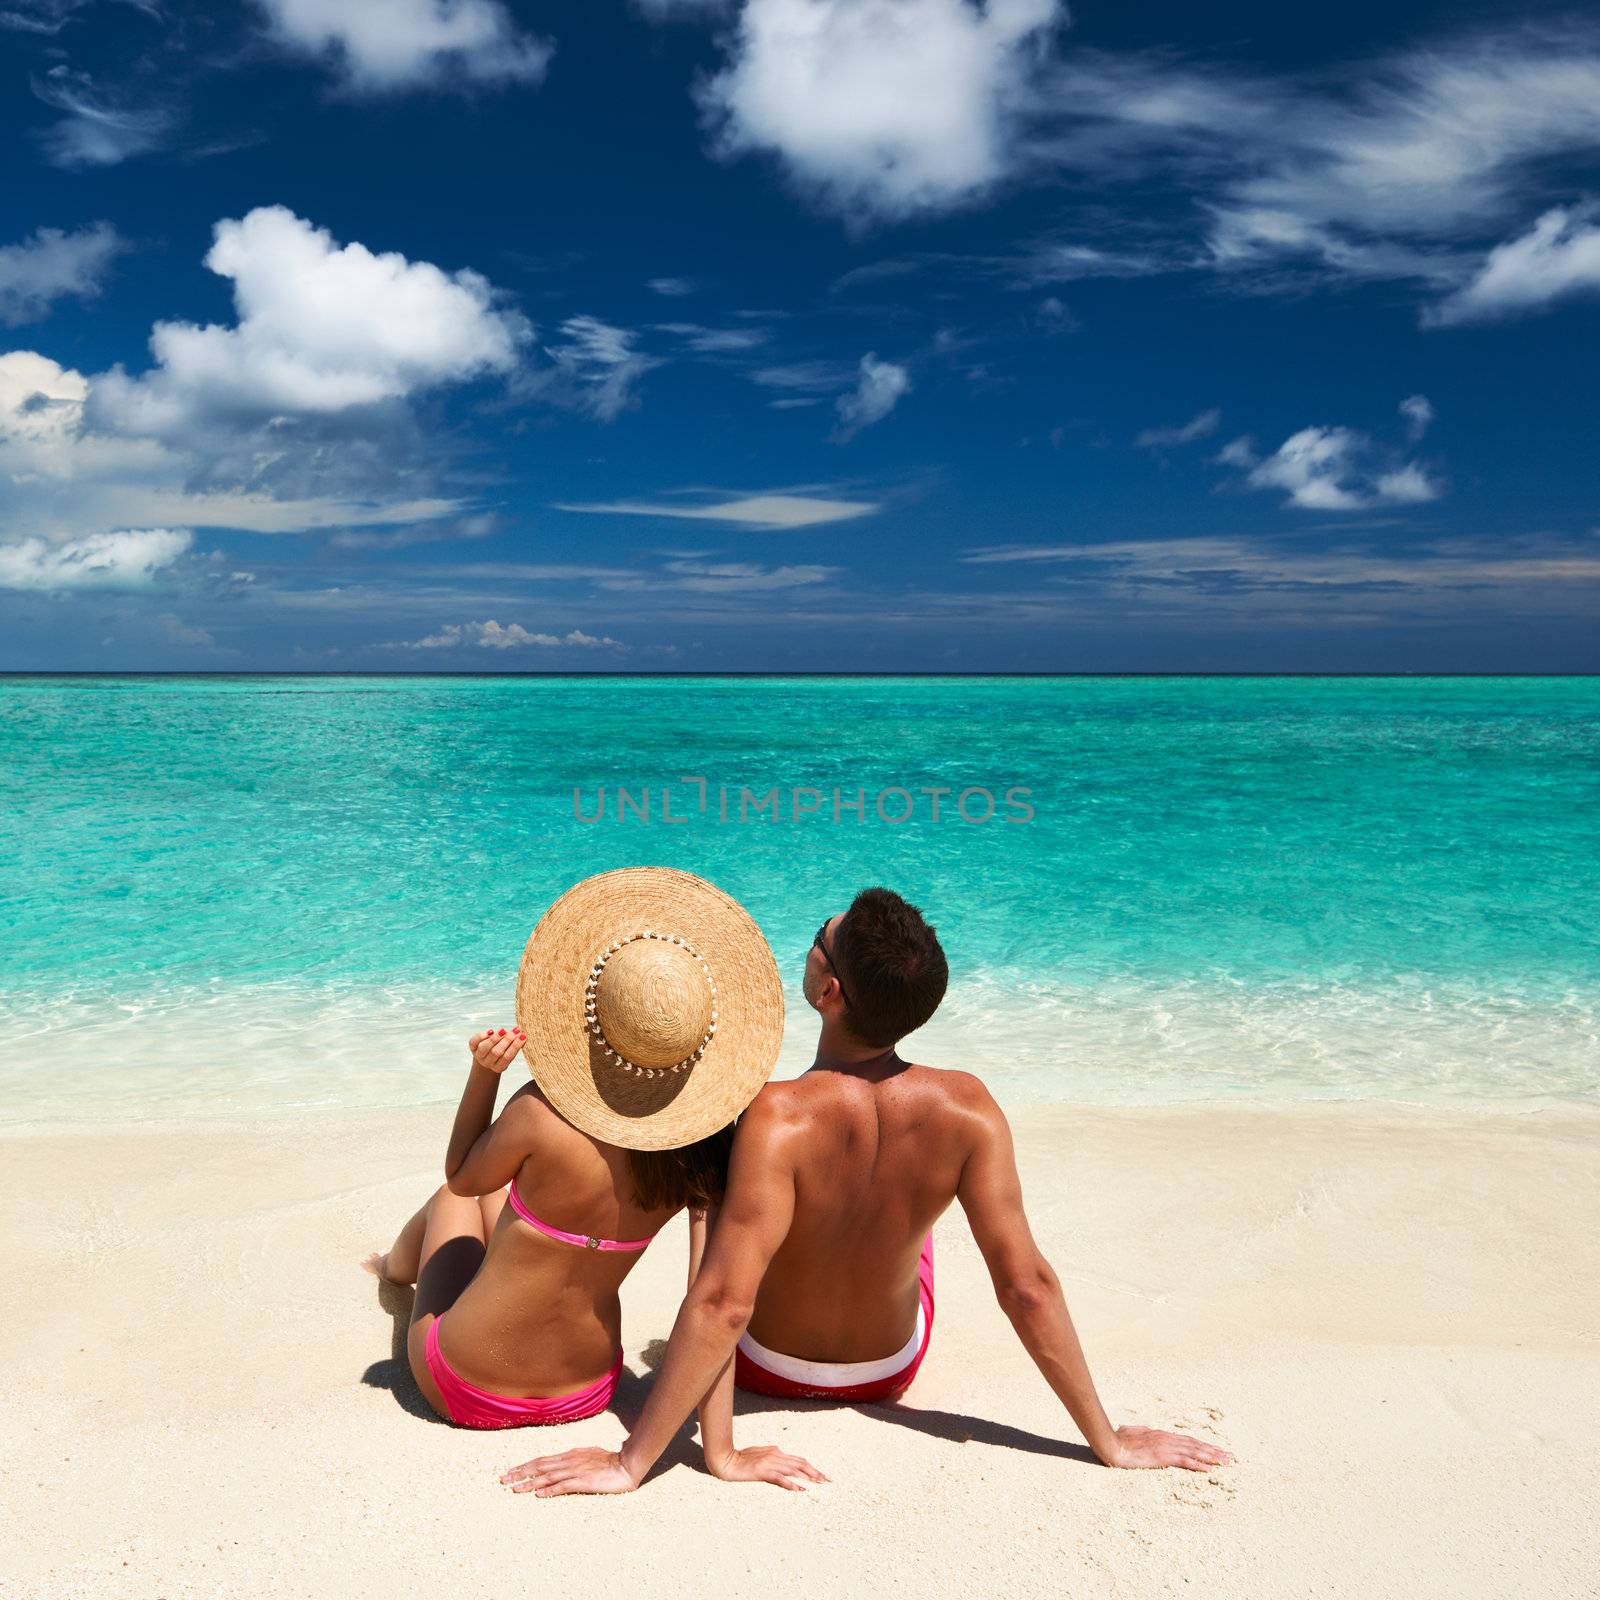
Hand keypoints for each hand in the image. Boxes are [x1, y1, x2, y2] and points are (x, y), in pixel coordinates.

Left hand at [469, 1027, 524, 1074]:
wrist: (486, 1056)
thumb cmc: (502, 1052)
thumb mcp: (508, 1053)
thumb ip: (514, 1046)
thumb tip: (522, 1034)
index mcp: (498, 1067)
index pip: (507, 1057)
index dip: (515, 1047)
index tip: (523, 1036)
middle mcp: (487, 1062)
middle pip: (496, 1052)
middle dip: (507, 1040)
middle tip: (516, 1031)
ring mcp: (478, 1055)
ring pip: (485, 1048)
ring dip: (495, 1038)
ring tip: (504, 1030)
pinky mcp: (472, 1047)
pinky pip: (474, 1042)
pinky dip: (482, 1036)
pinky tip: (491, 1031)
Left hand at [500, 1448, 640, 1496]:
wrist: (626, 1465)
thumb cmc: (608, 1462)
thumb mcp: (587, 1456)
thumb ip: (573, 1460)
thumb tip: (559, 1465)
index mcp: (569, 1455)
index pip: (542, 1460)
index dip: (525, 1466)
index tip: (510, 1471)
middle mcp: (569, 1461)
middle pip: (540, 1467)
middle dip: (520, 1473)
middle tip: (503, 1479)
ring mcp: (575, 1470)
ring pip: (547, 1477)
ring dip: (530, 1483)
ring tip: (515, 1489)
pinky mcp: (583, 1481)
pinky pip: (563, 1486)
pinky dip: (550, 1490)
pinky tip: (539, 1495)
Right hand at [705, 1444, 828, 1490]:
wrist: (725, 1460)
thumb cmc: (740, 1459)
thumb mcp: (759, 1455)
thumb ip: (771, 1456)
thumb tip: (782, 1459)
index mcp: (775, 1451)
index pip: (798, 1460)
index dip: (812, 1468)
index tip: (822, 1476)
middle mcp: (775, 1454)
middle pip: (800, 1463)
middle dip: (816, 1472)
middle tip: (828, 1481)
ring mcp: (769, 1462)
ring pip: (794, 1469)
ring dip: (808, 1477)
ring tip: (819, 1484)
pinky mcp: (762, 1471)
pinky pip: (781, 1478)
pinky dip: (792, 1484)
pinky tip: (800, 1489)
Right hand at [1104, 1424, 1233, 1470]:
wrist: (1111, 1444)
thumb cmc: (1118, 1439)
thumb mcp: (1131, 1433)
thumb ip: (1139, 1432)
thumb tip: (1141, 1430)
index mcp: (1161, 1435)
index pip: (1187, 1441)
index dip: (1203, 1445)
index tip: (1216, 1450)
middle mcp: (1167, 1439)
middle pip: (1195, 1445)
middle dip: (1213, 1451)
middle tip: (1229, 1456)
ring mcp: (1165, 1447)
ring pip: (1194, 1452)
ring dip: (1211, 1457)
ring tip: (1225, 1462)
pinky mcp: (1162, 1456)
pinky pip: (1184, 1461)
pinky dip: (1198, 1464)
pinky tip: (1209, 1469)